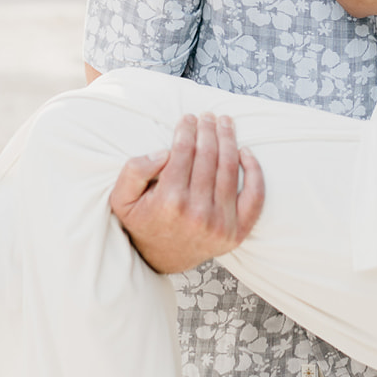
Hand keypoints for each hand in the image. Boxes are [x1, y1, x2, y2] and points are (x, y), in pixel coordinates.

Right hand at [109, 112, 264, 273]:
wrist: (160, 260)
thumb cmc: (142, 222)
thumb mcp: (122, 199)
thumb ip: (134, 170)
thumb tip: (165, 151)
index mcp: (169, 201)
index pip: (184, 151)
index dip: (187, 129)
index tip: (188, 118)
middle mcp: (197, 212)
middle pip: (209, 156)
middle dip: (208, 129)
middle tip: (208, 116)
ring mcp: (220, 224)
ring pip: (229, 169)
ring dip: (229, 140)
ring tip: (225, 123)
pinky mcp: (237, 232)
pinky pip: (254, 197)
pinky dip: (254, 171)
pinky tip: (246, 152)